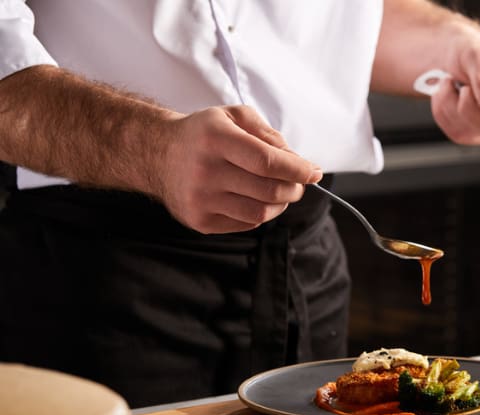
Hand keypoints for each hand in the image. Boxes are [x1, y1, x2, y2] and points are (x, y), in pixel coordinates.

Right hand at [161, 105, 321, 233]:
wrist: (156, 154)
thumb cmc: (204, 134)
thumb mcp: (234, 116)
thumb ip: (268, 134)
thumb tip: (298, 162)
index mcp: (215, 138)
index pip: (268, 162)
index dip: (298, 170)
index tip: (314, 172)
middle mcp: (205, 170)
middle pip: (269, 190)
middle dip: (294, 188)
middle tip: (299, 183)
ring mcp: (200, 199)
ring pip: (261, 212)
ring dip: (281, 204)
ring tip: (280, 191)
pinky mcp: (199, 221)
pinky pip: (246, 223)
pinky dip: (260, 213)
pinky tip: (254, 198)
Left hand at [431, 29, 479, 145]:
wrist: (448, 56)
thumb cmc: (471, 50)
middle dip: (471, 107)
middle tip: (465, 86)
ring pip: (472, 131)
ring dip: (453, 105)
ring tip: (455, 85)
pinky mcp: (470, 133)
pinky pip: (454, 130)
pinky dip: (443, 110)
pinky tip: (449, 95)